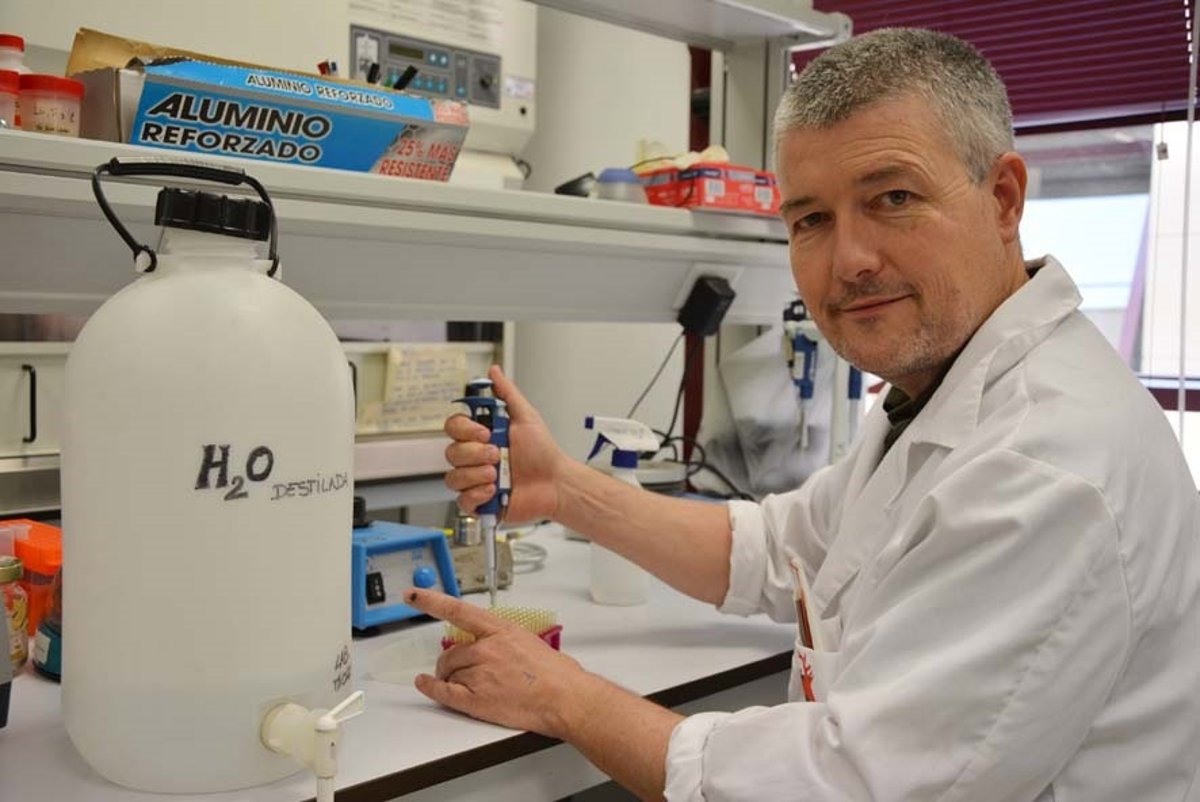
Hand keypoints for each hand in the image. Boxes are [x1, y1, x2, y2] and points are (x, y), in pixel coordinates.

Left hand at [407, 588, 589, 737]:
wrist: (565, 698)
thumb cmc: (554, 673)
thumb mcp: (527, 640)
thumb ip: (502, 639)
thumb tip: (486, 644)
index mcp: (500, 629)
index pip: (458, 610)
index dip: (431, 601)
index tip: (413, 594)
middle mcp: (486, 649)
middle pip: (450, 652)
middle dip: (449, 662)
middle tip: (456, 670)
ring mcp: (480, 674)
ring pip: (448, 672)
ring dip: (449, 677)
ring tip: (467, 685)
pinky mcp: (476, 699)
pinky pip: (443, 692)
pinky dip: (430, 688)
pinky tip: (425, 683)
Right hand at [444, 365, 567, 523]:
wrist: (555, 483)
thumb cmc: (543, 453)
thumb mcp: (526, 417)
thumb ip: (507, 394)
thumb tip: (494, 371)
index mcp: (482, 436)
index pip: (454, 427)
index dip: (465, 430)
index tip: (486, 432)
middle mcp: (475, 457)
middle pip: (451, 452)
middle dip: (475, 454)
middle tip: (497, 454)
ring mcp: (475, 480)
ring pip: (453, 477)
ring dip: (476, 475)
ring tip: (498, 475)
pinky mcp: (479, 502)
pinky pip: (462, 500)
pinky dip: (477, 495)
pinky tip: (494, 490)